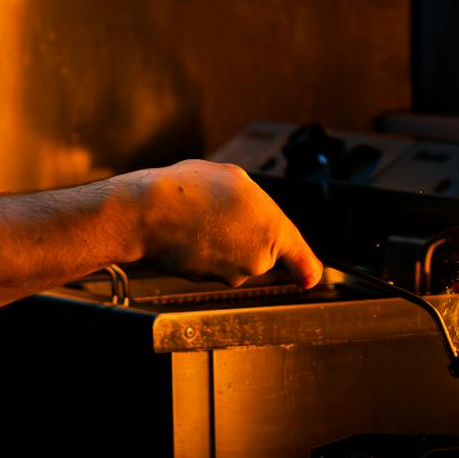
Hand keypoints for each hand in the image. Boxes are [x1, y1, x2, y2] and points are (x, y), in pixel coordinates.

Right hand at [127, 160, 321, 288]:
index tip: (310, 278)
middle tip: (222, 208)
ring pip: (234, 256)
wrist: (148, 213)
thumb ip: (259, 203)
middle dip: (246, 232)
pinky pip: (213, 263)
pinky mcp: (207, 280)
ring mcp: (232, 273)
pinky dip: (205, 249)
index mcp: (273, 229)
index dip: (306, 268)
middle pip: (261, 249)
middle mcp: (258, 258)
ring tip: (201, 215)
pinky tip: (190, 229)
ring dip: (223, 239)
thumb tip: (259, 216)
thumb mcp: (235, 178)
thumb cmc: (191, 190)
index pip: (301, 258)